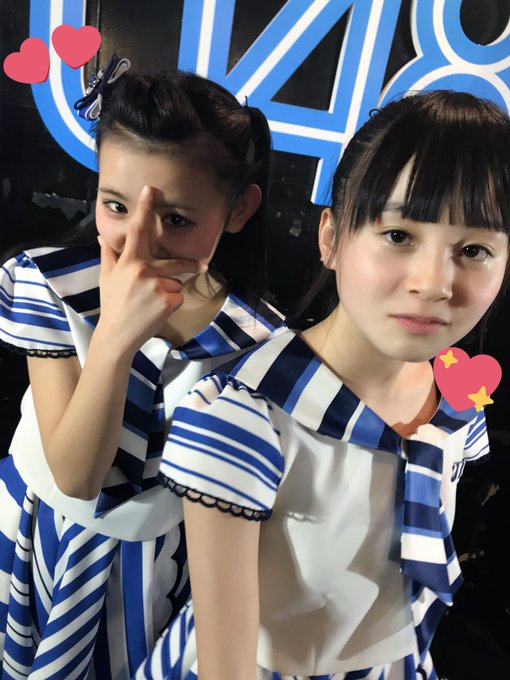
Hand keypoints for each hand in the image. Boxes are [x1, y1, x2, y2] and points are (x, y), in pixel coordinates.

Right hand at [96, 185, 204, 356]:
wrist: (118, 335)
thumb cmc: (112, 304)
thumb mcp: (107, 277)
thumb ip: (108, 254)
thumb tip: (102, 236)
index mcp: (129, 262)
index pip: (137, 231)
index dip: (145, 209)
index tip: (150, 190)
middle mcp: (144, 270)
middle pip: (173, 261)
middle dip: (189, 264)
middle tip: (201, 264)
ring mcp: (157, 285)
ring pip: (175, 282)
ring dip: (168, 291)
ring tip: (150, 304)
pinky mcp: (169, 300)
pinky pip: (178, 296)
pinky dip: (171, 303)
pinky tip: (156, 311)